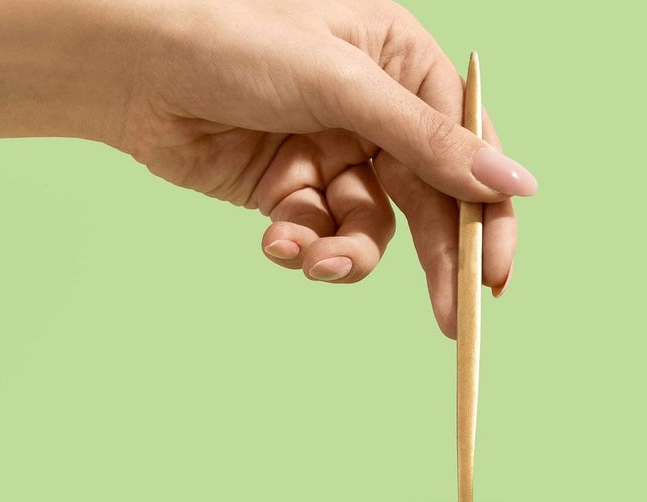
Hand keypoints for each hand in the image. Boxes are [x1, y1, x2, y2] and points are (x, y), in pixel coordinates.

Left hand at [116, 0, 536, 335]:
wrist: (131, 64)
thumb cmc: (233, 37)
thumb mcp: (342, 86)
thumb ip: (428, 143)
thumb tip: (515, 186)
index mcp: (402, 64)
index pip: (467, 149)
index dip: (488, 215)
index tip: (495, 275)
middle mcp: (375, 111)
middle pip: (429, 202)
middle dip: (435, 262)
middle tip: (452, 320)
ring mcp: (333, 154)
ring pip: (371, 229)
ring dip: (346, 254)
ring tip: (313, 260)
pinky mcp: (292, 192)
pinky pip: (320, 236)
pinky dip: (301, 247)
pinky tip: (274, 240)